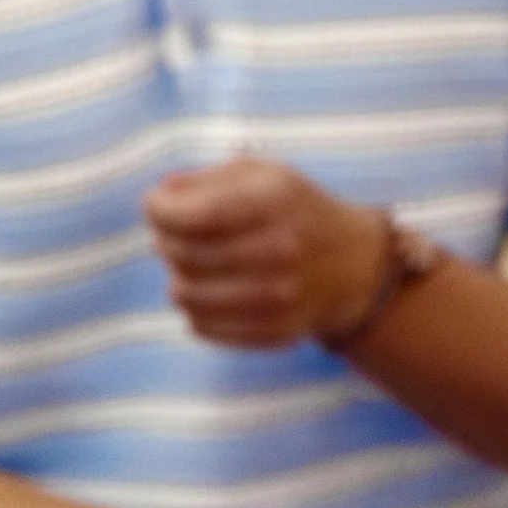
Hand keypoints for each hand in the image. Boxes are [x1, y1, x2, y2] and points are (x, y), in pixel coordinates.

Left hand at [146, 160, 389, 351]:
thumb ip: (208, 179)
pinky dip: (194, 308)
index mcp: (275, 201)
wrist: (352, 265)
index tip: (155, 205)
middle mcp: (282, 250)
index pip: (193, 214)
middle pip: (185, 255)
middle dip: (165, 241)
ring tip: (190, 263)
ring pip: (187, 296)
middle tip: (170, 234)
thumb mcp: (262, 175)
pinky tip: (208, 290)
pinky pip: (202, 326)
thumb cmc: (294, 211)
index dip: (159, 210)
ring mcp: (280, 297)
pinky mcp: (273, 332)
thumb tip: (161, 193)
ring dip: (177, 277)